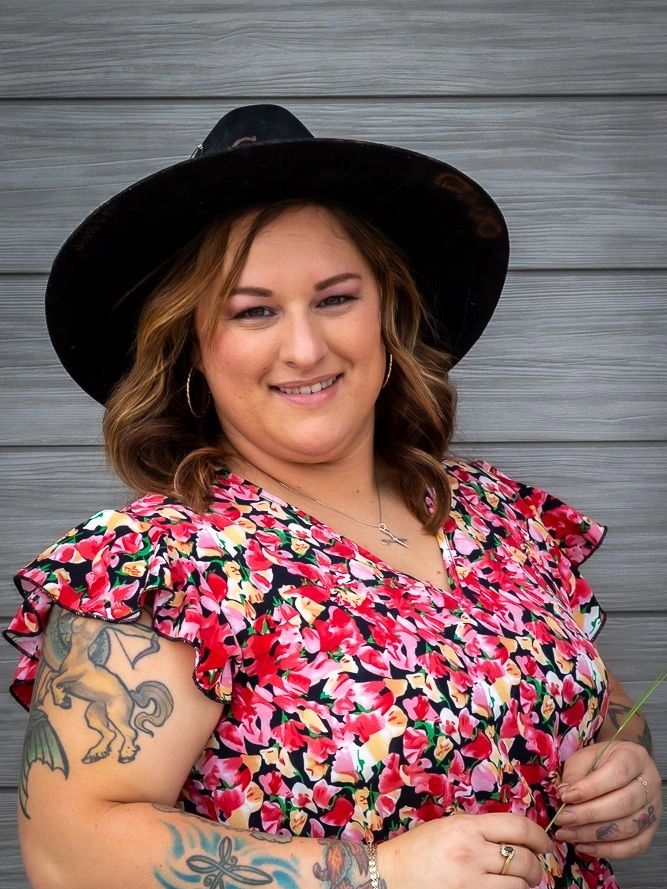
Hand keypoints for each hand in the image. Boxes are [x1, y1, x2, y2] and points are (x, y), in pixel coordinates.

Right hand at [377, 812, 553, 888]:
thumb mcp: (449, 827)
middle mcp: (472, 853)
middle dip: (536, 866)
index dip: (539, 836)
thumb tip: (515, 837)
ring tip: (520, 883)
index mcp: (467, 827)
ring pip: (518, 886)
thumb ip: (480, 830)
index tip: (545, 844)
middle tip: (535, 869)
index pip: (517, 827)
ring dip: (525, 886)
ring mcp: (471, 882)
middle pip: (523, 860)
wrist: (390, 875)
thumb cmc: (418, 849)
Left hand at [554, 739, 661, 858]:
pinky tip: (584, 846)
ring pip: (627, 828)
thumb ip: (575, 773)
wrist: (620, 766)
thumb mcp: (585, 757)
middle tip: (563, 819)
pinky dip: (607, 851)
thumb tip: (564, 795)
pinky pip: (633, 847)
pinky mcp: (650, 830)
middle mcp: (649, 784)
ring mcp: (653, 809)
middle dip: (588, 814)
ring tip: (567, 833)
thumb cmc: (602, 761)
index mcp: (634, 758)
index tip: (565, 796)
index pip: (617, 774)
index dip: (590, 788)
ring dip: (593, 835)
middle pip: (623, 803)